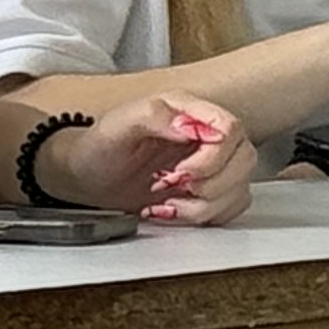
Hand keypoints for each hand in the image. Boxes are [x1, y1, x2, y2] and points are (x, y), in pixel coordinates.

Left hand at [48, 94, 255, 225]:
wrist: (84, 176)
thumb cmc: (99, 147)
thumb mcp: (118, 124)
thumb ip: (156, 116)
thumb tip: (190, 125)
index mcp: (190, 112)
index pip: (230, 129)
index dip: (213, 158)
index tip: (180, 173)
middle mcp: (205, 136)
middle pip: (244, 158)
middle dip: (209, 184)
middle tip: (170, 187)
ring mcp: (209, 164)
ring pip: (240, 186)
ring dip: (206, 204)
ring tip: (169, 203)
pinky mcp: (205, 190)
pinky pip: (231, 205)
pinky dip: (207, 216)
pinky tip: (176, 213)